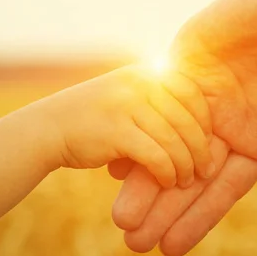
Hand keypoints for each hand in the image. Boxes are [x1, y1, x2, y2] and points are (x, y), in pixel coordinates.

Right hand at [38, 65, 213, 187]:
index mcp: (145, 73)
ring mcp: (127, 105)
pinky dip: (167, 173)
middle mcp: (139, 83)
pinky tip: (169, 182)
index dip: (205, 119)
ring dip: (186, 165)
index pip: (191, 91)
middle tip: (206, 168)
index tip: (208, 140)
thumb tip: (198, 121)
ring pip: (174, 139)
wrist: (47, 128)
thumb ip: (157, 99)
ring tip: (188, 180)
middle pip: (186, 117)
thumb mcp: (126, 94)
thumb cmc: (93, 117)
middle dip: (201, 147)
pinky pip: (157, 156)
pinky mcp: (117, 131)